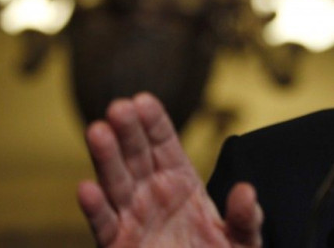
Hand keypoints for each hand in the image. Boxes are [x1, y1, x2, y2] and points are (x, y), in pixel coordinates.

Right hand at [77, 92, 262, 246]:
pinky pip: (105, 224)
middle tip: (118, 107)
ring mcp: (134, 218)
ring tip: (97, 131)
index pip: (165, 143)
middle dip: (128, 130)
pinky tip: (87, 188)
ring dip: (105, 158)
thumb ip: (246, 217)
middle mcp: (153, 193)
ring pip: (116, 183)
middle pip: (137, 155)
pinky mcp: (119, 246)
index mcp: (182, 181)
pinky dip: (95, 208)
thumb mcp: (243, 240)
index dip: (154, 121)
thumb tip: (247, 191)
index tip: (143, 100)